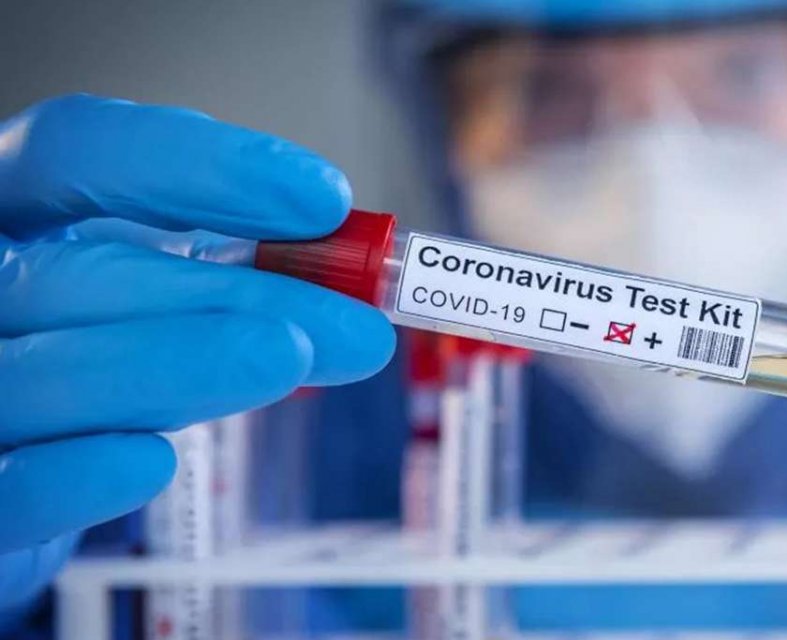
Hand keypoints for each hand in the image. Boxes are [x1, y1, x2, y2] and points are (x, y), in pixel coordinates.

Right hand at [0, 94, 394, 600]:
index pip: (76, 152)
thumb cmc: (87, 352)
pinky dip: (75, 473)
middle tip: (356, 323)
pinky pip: (5, 488)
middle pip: (80, 271)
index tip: (324, 198)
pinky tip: (153, 462)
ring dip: (177, 366)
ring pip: (41, 373)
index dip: (198, 166)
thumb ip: (222, 264)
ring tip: (290, 362)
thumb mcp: (142, 286)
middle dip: (235, 291)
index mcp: (8, 212)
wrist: (4, 463)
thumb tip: (352, 266)